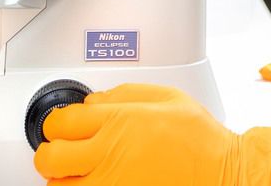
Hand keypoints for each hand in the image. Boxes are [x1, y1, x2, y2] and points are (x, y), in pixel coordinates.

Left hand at [33, 83, 270, 185]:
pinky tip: (99, 182)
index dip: (58, 123)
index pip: (59, 122)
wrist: (221, 173)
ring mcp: (109, 185)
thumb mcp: (165, 96)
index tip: (65, 125)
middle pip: (48, 158)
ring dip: (64, 178)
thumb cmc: (199, 138)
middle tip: (64, 150)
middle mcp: (107, 156)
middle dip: (51, 152)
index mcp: (116, 122)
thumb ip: (123, 94)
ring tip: (80, 171)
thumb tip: (95, 101)